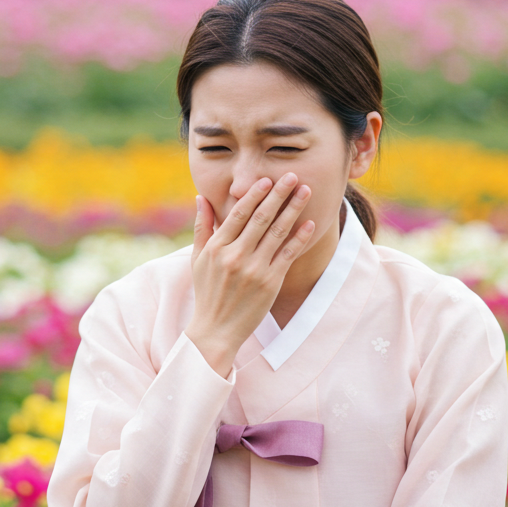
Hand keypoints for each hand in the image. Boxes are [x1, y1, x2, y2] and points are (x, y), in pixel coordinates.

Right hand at [184, 173, 315, 375]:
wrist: (216, 330)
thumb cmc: (207, 292)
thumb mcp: (198, 258)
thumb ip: (202, 227)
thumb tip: (200, 197)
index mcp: (217, 248)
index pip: (238, 214)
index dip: (254, 195)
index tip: (267, 180)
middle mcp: (236, 256)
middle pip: (261, 218)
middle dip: (278, 195)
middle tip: (292, 176)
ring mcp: (255, 269)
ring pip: (278, 232)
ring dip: (293, 209)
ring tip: (305, 191)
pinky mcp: (271, 283)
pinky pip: (288, 255)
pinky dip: (300, 238)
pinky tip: (310, 223)